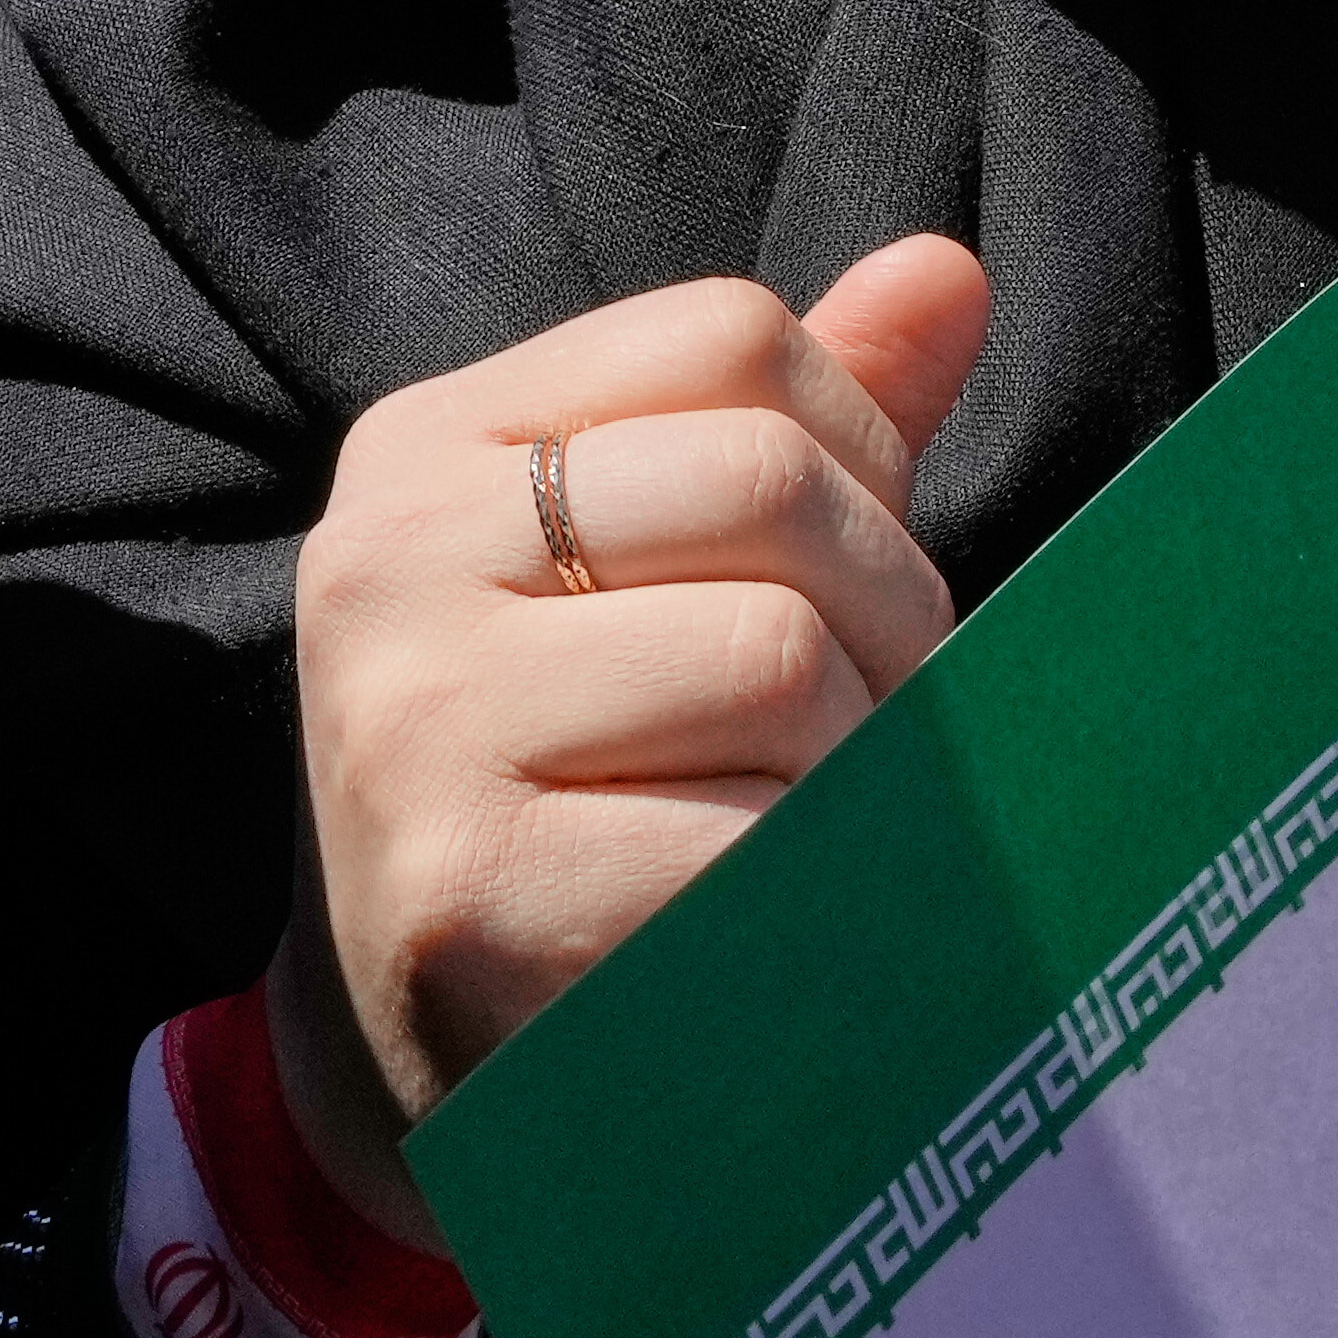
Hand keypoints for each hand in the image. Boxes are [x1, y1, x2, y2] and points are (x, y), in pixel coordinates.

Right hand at [276, 240, 993, 1238]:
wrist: (434, 1066)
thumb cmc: (589, 786)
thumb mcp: (660, 580)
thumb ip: (801, 429)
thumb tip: (950, 271)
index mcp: (429, 451)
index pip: (731, 336)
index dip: (858, 454)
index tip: (842, 582)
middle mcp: (386, 563)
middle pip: (769, 486)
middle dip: (886, 616)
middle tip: (870, 731)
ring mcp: (412, 729)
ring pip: (779, 659)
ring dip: (856, 767)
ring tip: (811, 832)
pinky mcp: (467, 893)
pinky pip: (749, 843)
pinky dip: (812, 893)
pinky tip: (769, 934)